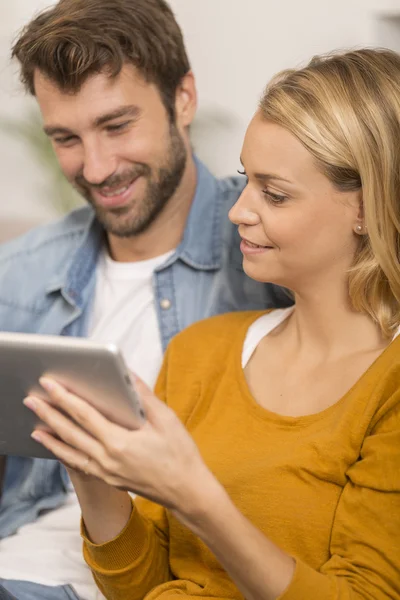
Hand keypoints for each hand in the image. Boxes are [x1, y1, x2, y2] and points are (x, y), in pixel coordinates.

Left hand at [23, 376, 213, 515]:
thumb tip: (127, 374)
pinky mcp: (109, 479)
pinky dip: (65, 454)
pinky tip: (58, 448)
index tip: (50, 384)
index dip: (65, 397)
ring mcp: (106, 472)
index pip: (84, 415)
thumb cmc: (179, 454)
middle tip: (31, 399)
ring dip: (51, 437)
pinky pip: (80, 464)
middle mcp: (107, 460)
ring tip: (35, 426)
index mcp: (119, 443)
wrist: (186, 491)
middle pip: (71, 433)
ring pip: (71, 452)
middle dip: (49, 414)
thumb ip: (143, 396)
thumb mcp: (166, 420)